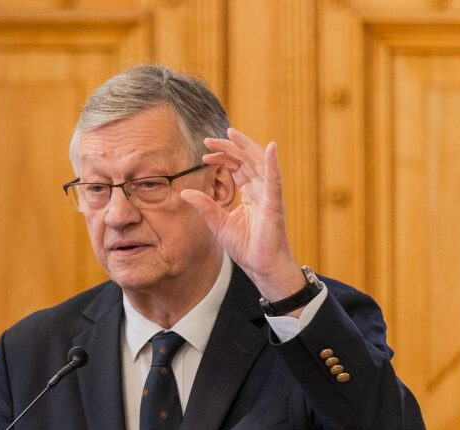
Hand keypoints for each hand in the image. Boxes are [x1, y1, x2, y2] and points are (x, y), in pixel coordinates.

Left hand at [179, 127, 304, 301]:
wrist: (261, 267)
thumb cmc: (246, 247)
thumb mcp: (218, 223)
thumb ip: (204, 206)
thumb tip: (184, 192)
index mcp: (250, 193)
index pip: (237, 167)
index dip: (223, 157)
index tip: (204, 153)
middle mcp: (261, 190)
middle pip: (247, 160)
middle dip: (230, 147)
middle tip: (209, 139)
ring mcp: (269, 195)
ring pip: (260, 163)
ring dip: (246, 147)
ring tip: (232, 134)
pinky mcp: (275, 204)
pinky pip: (275, 180)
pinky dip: (273, 163)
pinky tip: (270, 148)